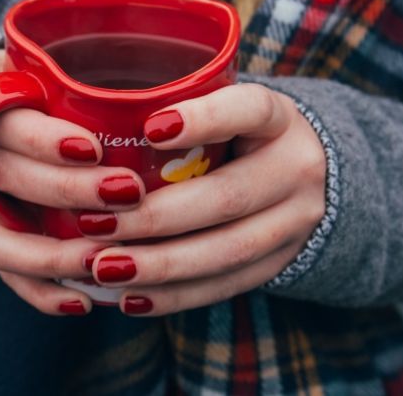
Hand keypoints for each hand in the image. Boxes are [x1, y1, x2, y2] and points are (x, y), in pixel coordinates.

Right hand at [0, 49, 147, 315]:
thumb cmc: (25, 82)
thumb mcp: (37, 62)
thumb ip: (76, 77)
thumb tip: (168, 99)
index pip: (1, 113)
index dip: (45, 138)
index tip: (96, 149)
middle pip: (0, 172)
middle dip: (66, 191)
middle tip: (128, 195)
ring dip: (53, 255)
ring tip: (107, 262)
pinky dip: (39, 289)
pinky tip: (82, 300)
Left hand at [81, 84, 327, 315]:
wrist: (311, 175)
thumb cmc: (238, 132)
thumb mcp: (226, 105)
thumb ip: (178, 107)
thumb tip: (91, 117)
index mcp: (279, 119)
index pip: (250, 110)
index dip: (204, 119)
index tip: (149, 128)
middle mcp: (296, 169)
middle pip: (227, 197)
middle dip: (155, 217)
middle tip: (94, 224)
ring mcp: (295, 222)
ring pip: (227, 251)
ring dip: (159, 265)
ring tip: (104, 267)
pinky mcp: (281, 263)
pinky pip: (225, 285)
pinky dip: (174, 295)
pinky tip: (129, 297)